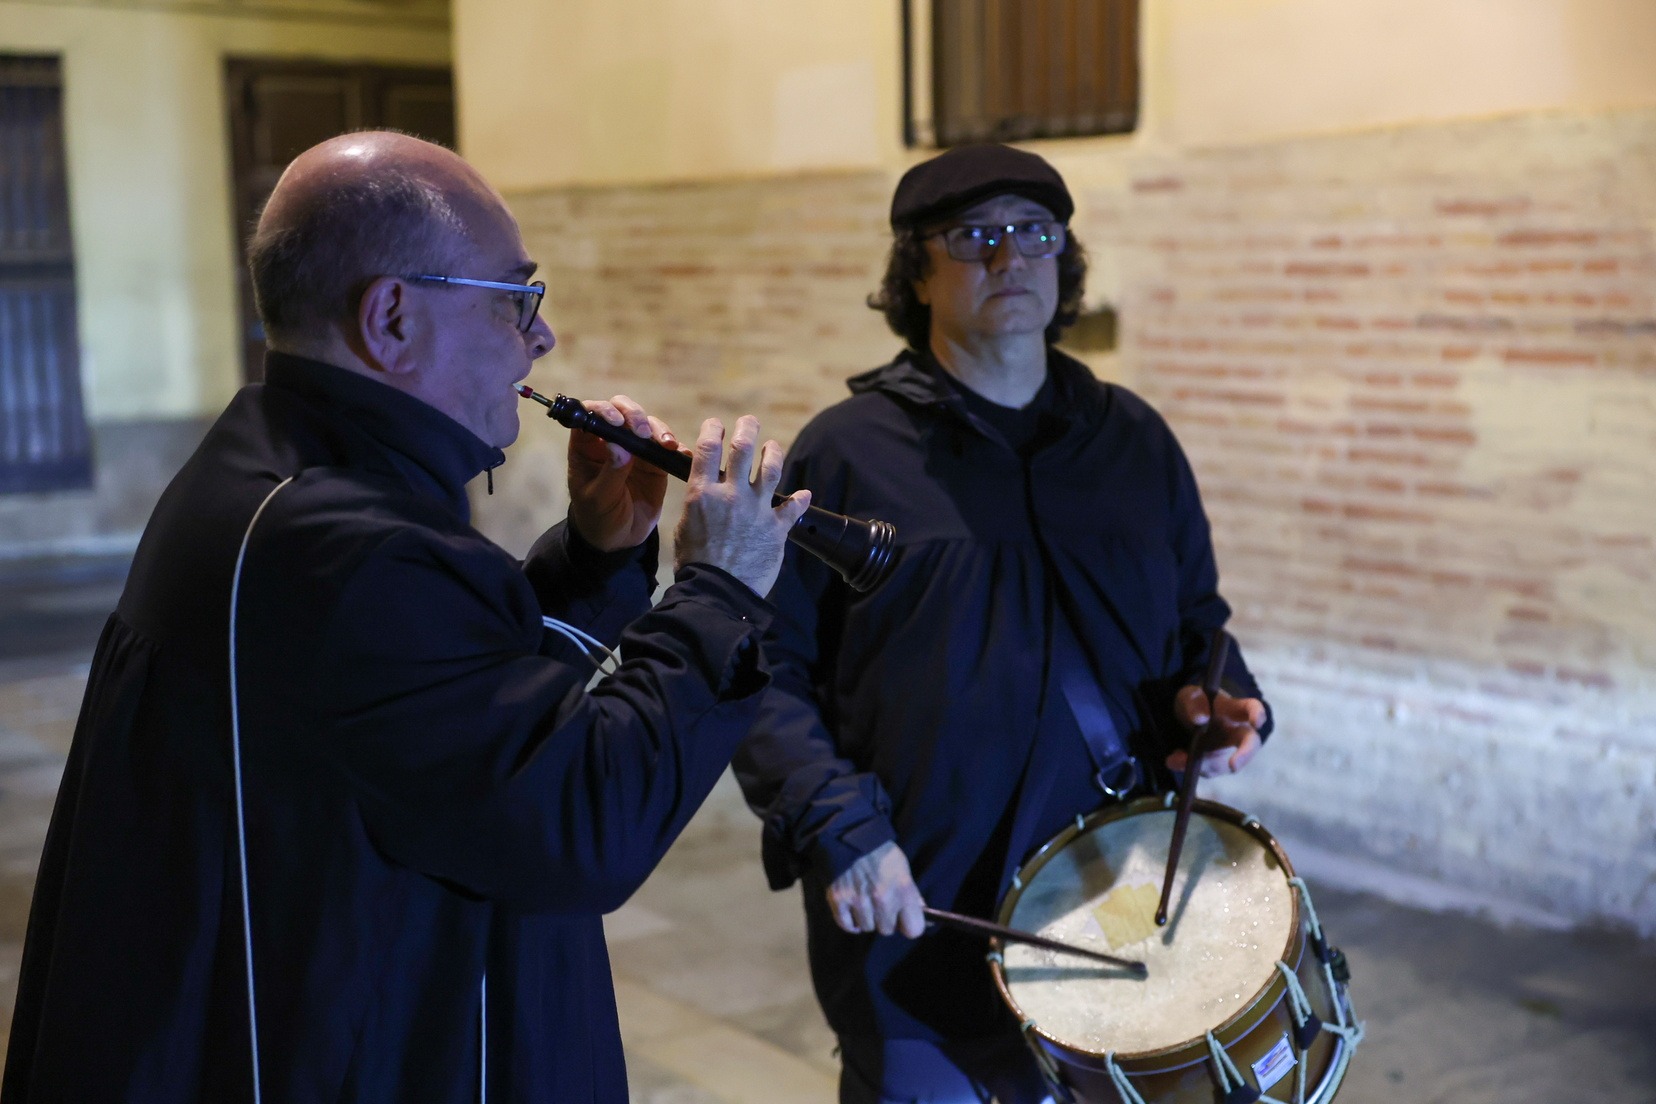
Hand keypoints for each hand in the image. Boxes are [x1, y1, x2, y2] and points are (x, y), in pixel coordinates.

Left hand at [567, 395, 674, 551]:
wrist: (619, 540)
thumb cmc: (598, 517)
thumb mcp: (599, 499)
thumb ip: (610, 472)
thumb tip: (619, 445)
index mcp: (587, 446)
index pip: (590, 415)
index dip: (602, 410)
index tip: (617, 422)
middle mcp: (610, 440)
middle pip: (621, 410)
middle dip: (634, 414)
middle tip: (643, 432)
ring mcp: (634, 448)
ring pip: (646, 423)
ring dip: (657, 428)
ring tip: (666, 444)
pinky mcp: (655, 461)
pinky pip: (666, 445)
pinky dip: (676, 446)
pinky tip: (681, 453)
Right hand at [671, 415, 809, 595]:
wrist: (717, 592)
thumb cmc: (695, 564)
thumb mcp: (685, 528)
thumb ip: (699, 505)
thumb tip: (705, 495)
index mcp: (703, 493)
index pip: (708, 449)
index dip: (713, 430)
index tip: (716, 424)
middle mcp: (731, 495)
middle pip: (743, 449)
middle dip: (747, 429)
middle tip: (749, 422)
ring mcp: (756, 510)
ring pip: (771, 469)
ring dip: (773, 453)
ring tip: (772, 446)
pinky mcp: (776, 528)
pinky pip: (793, 508)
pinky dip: (800, 500)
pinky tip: (805, 494)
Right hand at [827, 840, 925, 937]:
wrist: (849, 834)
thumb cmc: (881, 852)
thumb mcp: (903, 868)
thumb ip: (913, 895)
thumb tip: (926, 918)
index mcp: (903, 891)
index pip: (914, 930)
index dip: (909, 925)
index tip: (905, 920)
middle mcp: (882, 899)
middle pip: (887, 930)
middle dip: (885, 920)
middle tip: (880, 904)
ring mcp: (859, 901)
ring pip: (866, 928)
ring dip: (866, 919)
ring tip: (865, 901)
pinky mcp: (838, 900)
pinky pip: (846, 925)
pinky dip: (849, 921)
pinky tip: (853, 909)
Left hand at [1166, 686, 1264, 776]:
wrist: (1185, 718)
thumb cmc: (1194, 702)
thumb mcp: (1188, 697)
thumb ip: (1193, 703)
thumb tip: (1200, 718)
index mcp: (1233, 709)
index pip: (1251, 708)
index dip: (1257, 714)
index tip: (1256, 721)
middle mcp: (1236, 731)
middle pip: (1250, 743)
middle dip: (1244, 755)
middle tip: (1233, 766)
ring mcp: (1228, 749)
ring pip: (1224, 764)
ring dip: (1204, 765)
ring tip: (1178, 758)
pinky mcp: (1216, 763)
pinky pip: (1208, 770)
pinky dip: (1190, 767)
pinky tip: (1174, 760)